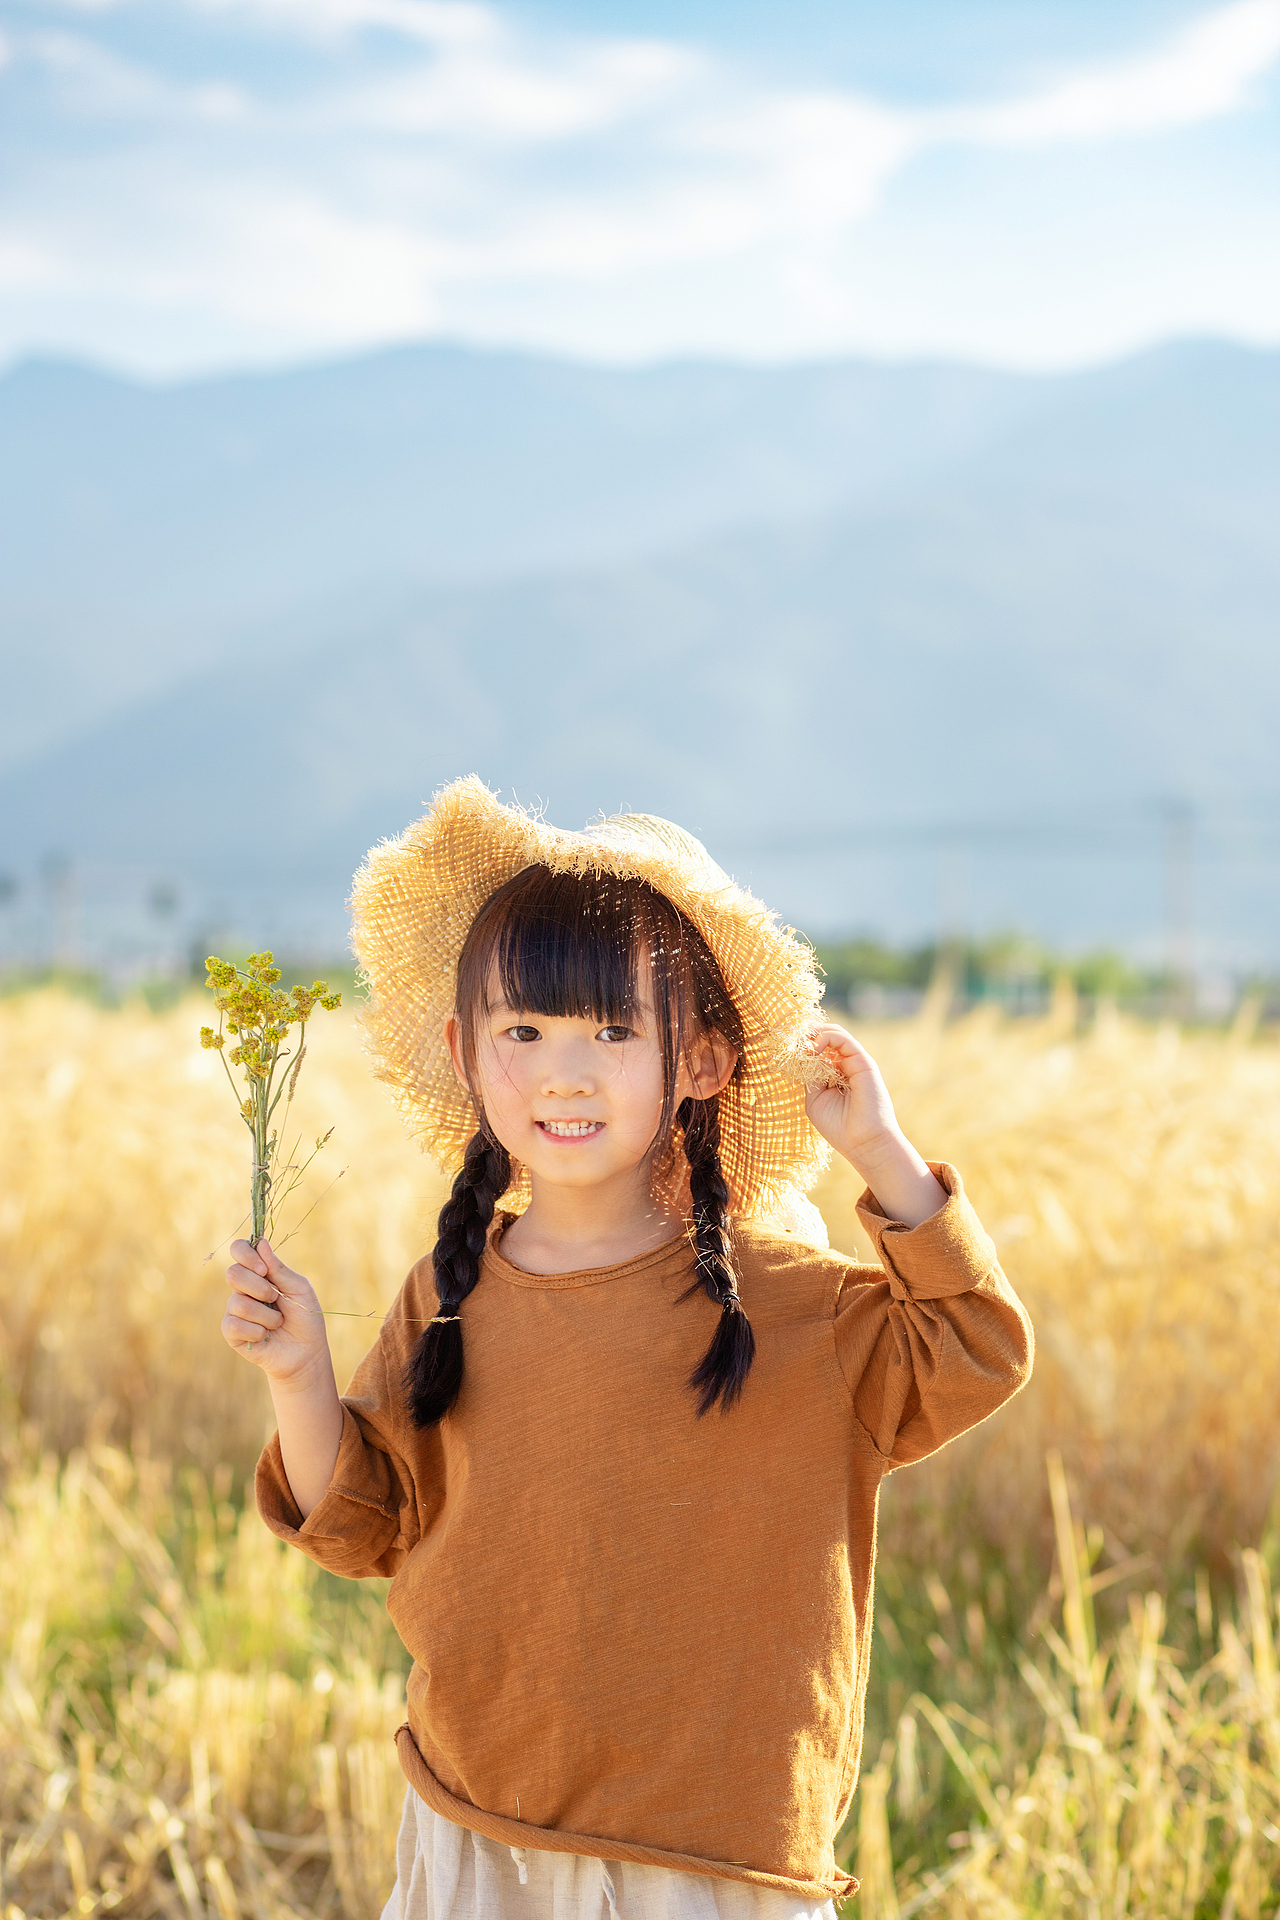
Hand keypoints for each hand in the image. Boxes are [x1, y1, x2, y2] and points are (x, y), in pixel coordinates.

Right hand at [222, 1238, 330, 1386]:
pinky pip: (234, 1325)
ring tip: (277, 1322)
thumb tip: (261, 1243)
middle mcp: (243, 1289)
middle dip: (259, 1287)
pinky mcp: (231, 1332)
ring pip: (238, 1303)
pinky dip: (257, 1331)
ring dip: (266, 1315)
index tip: (264, 1269)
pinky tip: (265, 1336)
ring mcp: (235, 1310)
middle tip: (275, 1297)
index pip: (239, 1250)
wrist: (306, 1353)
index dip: (246, 1254)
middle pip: (233, 1274)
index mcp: (259, 1273)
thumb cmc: (305, 1317)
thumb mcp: (299, 1289)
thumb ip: (279, 1268)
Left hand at [802, 1024, 900, 1165]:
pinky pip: (843, 1039)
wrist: (864, 1142)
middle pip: (825, 1037)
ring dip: (812, 1034)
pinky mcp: (863, 1062)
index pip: (817, 1050)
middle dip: (805, 1035)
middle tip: (790, 1041)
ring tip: (800, 1044)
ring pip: (834, 1033)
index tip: (785, 1049)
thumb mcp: (815, 1099)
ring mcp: (855, 1062)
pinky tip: (812, 1050)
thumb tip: (802, 1055)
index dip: (801, 1045)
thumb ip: (810, 1077)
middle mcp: (845, 1065)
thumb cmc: (839, 1126)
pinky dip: (824, 1038)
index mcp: (834, 1074)